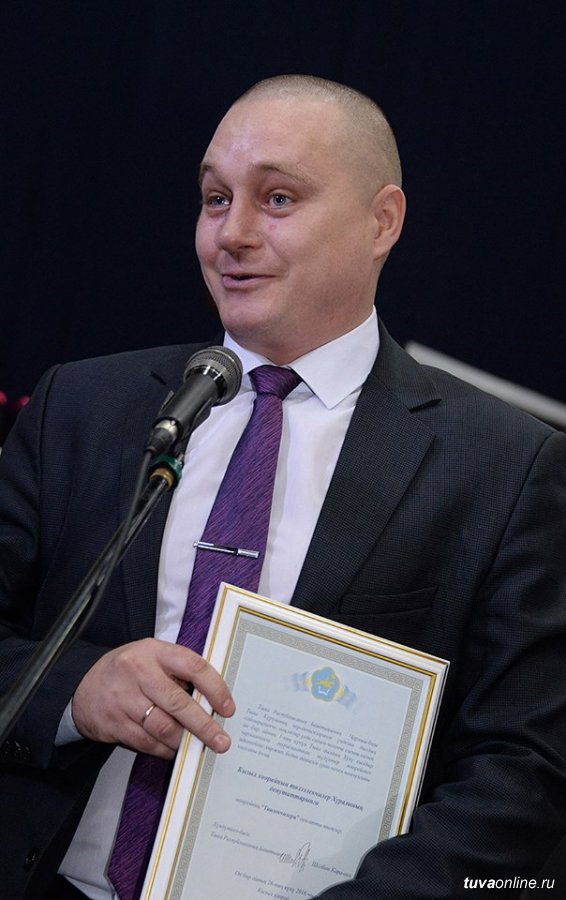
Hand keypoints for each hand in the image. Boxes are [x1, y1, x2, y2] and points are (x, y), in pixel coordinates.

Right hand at [71, 638, 234, 758]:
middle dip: (204, 726)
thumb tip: (212, 701)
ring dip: (184, 740)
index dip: (215, 688)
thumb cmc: (127, 671)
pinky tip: (173, 749)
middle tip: (221, 740)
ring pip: (164, 727)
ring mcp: (125, 699)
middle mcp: (139, 672)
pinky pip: (147, 743)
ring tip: (196, 746)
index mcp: (154, 651)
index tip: (227, 707)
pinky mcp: (115, 724)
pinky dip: (165, 749)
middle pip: (179, 703)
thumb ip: (178, 672)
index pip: (193, 666)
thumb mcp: (151, 657)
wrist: (82, 685)